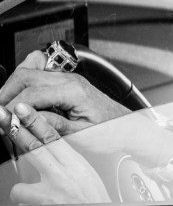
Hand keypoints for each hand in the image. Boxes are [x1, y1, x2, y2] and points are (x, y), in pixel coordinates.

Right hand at [0, 50, 129, 135]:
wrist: (128, 127)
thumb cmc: (110, 132)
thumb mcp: (80, 136)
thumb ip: (51, 125)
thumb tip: (25, 116)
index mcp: (74, 92)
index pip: (31, 94)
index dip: (11, 108)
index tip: (3, 121)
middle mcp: (71, 80)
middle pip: (26, 75)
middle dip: (6, 93)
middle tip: (0, 113)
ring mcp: (69, 79)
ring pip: (30, 70)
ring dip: (12, 86)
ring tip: (5, 105)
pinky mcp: (67, 82)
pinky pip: (39, 72)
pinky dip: (23, 81)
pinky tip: (19, 96)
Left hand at [1, 103, 110, 204]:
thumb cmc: (93, 202)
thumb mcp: (86, 176)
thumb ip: (67, 163)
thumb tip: (49, 153)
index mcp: (77, 164)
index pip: (54, 138)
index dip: (36, 121)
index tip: (24, 109)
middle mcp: (64, 174)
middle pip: (35, 147)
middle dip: (16, 129)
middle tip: (3, 114)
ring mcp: (52, 190)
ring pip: (21, 177)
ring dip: (24, 185)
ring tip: (35, 194)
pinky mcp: (42, 204)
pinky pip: (21, 196)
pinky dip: (24, 199)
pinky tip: (35, 204)